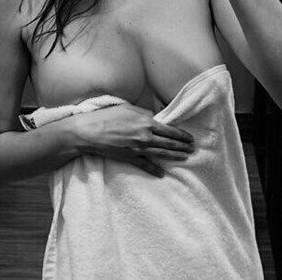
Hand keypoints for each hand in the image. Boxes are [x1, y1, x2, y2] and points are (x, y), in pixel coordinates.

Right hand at [70, 104, 194, 176]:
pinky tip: (162, 173)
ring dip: (175, 157)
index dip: (182, 135)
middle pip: (169, 143)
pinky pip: (145, 165)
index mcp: (146, 122)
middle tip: (192, 149)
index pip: (170, 130)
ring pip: (161, 154)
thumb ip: (143, 112)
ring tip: (185, 158)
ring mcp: (138, 148)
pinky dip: (154, 170)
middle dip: (182, 146)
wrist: (89, 132)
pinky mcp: (129, 157)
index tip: (190, 138)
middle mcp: (145, 136)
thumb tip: (154, 116)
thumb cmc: (106, 116)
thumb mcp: (127, 108)